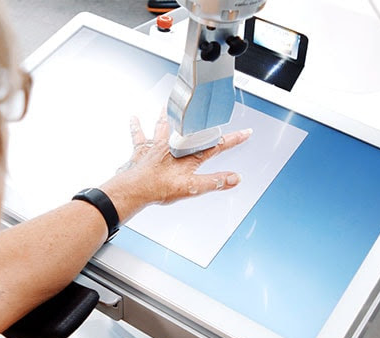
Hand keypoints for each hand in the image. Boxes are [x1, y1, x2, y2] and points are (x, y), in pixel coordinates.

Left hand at [100, 109, 251, 222]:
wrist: (136, 188)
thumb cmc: (160, 187)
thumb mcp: (193, 187)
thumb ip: (215, 181)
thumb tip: (235, 178)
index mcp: (189, 154)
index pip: (216, 145)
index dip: (233, 139)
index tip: (245, 133)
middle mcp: (174, 145)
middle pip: (191, 130)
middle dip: (202, 123)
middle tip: (208, 113)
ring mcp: (157, 146)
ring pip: (164, 126)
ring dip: (167, 116)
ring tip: (168, 106)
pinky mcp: (141, 150)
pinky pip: (138, 135)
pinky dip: (137, 126)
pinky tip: (134, 118)